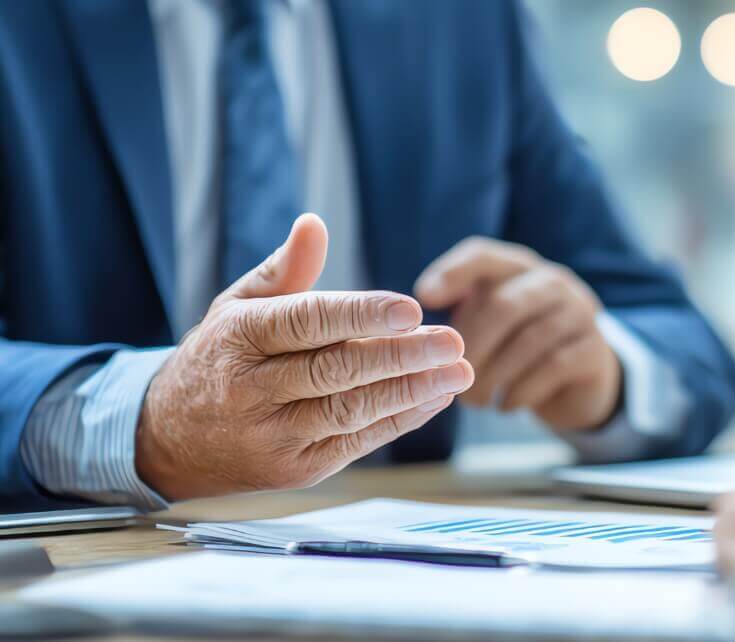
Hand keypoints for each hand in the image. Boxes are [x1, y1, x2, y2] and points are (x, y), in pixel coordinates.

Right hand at [135, 214, 474, 500]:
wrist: (167, 440)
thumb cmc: (219, 359)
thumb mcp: (236, 308)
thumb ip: (284, 270)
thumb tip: (314, 224)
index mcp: (240, 336)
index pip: (308, 322)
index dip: (360, 315)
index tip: (411, 307)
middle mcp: (253, 388)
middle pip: (336, 370)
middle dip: (402, 356)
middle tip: (453, 341)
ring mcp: (274, 434)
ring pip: (351, 411)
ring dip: (411, 391)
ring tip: (459, 371)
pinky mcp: (296, 470)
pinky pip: (357, 442)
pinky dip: (400, 420)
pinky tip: (435, 398)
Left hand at [414, 237, 620, 431]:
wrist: (577, 380)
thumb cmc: (516, 347)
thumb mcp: (488, 322)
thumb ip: (458, 314)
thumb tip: (414, 322)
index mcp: (518, 268)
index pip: (483, 255)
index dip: (452, 272)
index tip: (424, 298)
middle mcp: (552, 282)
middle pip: (505, 304)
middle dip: (471, 346)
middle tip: (447, 379)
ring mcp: (580, 313)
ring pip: (530, 340)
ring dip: (494, 376)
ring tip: (473, 402)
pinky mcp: (595, 350)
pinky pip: (554, 366)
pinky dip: (521, 390)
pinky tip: (505, 406)